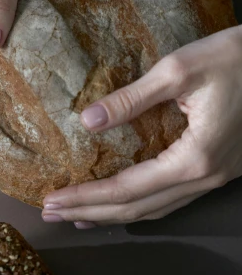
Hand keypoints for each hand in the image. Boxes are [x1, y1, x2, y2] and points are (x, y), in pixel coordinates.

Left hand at [42, 25, 241, 227]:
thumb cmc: (238, 58)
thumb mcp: (178, 70)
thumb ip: (130, 99)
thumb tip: (87, 121)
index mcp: (193, 159)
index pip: (125, 189)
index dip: (85, 197)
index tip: (52, 200)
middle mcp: (205, 177)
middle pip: (138, 208)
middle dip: (90, 212)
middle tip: (50, 213)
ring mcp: (216, 176)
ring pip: (156, 208)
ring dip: (113, 213)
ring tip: (77, 216)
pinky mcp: (220, 167)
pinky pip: (172, 197)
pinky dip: (140, 203)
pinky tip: (123, 200)